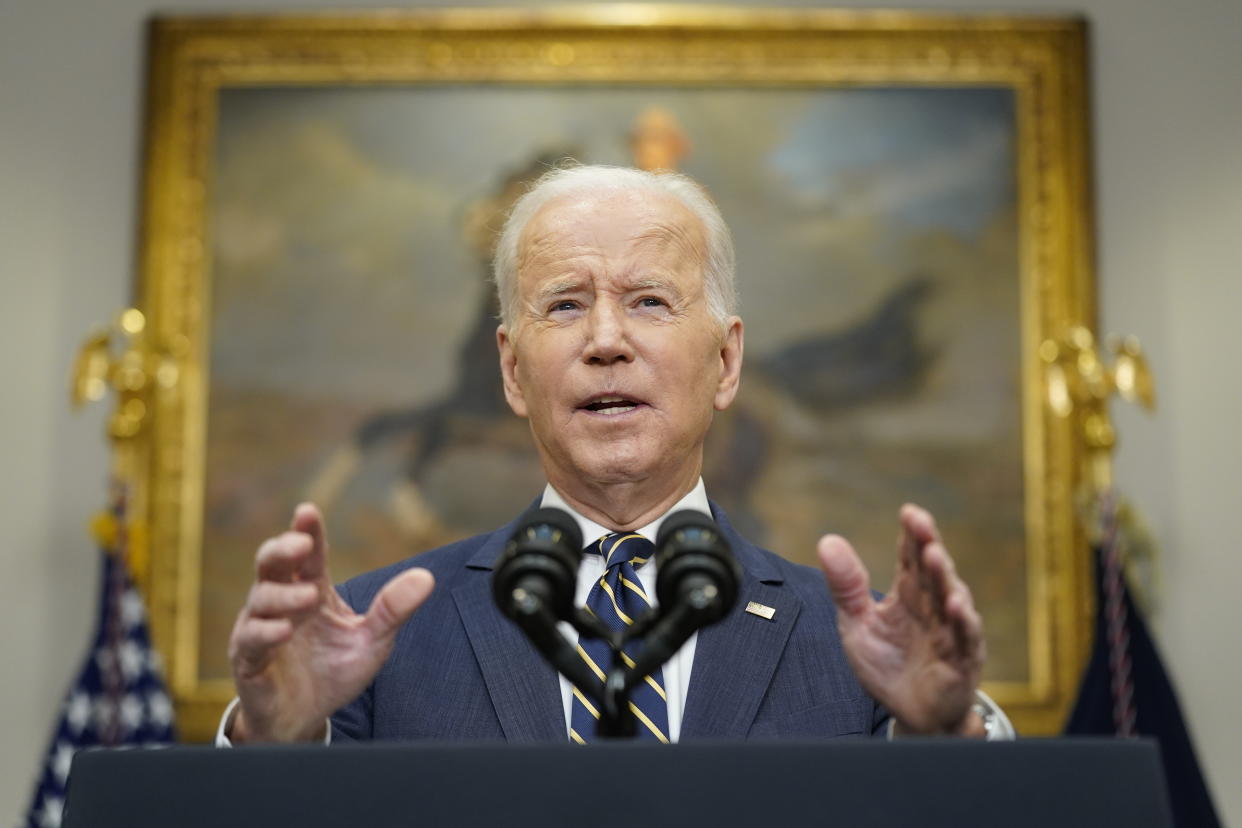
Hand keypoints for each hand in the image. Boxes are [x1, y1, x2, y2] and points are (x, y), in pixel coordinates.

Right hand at [227, 503, 434, 741]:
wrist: (305, 719)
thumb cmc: (334, 671)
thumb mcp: (372, 640)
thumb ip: (393, 609)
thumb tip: (426, 577)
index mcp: (313, 591)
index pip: (308, 555)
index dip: (307, 531)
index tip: (308, 511)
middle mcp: (282, 602)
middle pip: (271, 564)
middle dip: (282, 549)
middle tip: (301, 543)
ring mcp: (260, 628)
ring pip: (261, 598)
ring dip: (284, 596)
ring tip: (309, 598)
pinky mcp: (248, 659)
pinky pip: (250, 639)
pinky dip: (265, 632)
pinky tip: (283, 632)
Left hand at [818, 504, 984, 734]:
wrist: (908, 715)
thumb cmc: (887, 665)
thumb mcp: (858, 623)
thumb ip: (846, 586)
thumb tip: (827, 540)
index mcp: (908, 595)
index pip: (911, 558)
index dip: (911, 535)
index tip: (908, 512)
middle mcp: (933, 607)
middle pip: (932, 571)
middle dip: (928, 545)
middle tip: (921, 524)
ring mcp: (950, 632)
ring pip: (951, 598)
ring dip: (945, 576)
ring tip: (935, 555)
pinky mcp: (961, 660)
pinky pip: (966, 638)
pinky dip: (963, 621)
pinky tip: (957, 605)